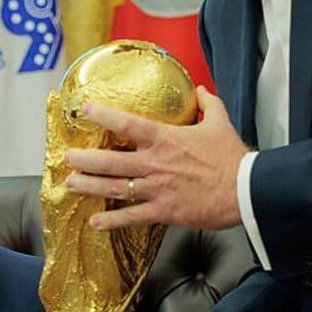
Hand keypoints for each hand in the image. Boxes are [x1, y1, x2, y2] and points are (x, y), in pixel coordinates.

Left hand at [64, 86, 248, 231]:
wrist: (245, 190)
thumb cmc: (232, 157)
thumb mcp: (220, 123)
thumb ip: (208, 104)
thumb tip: (200, 89)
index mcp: (165, 139)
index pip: (128, 124)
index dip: (104, 115)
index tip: (85, 109)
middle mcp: (155, 163)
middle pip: (111, 160)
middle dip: (85, 160)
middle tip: (66, 158)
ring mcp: (157, 189)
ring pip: (115, 187)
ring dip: (90, 186)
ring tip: (70, 185)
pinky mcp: (164, 211)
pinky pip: (132, 217)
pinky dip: (112, 220)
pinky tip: (95, 222)